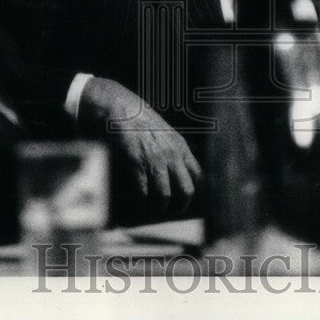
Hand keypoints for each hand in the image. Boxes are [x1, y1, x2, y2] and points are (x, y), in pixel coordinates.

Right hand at [78, 77, 201, 218]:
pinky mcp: (136, 162)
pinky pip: (143, 191)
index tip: (192, 201)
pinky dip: (141, 201)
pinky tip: (138, 201)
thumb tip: (181, 174)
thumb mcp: (166, 134)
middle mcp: (172, 154)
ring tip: (153, 210)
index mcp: (181, 147)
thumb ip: (175, 151)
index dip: (198, 192)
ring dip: (158, 207)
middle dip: (180, 206)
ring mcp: (154, 159)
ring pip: (164, 196)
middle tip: (173, 212)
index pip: (200, 176)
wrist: (120, 107)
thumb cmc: (141, 121)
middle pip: (186, 190)